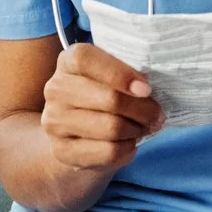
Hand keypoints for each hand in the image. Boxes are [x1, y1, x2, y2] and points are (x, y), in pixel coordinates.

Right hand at [39, 42, 163, 175]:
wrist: (76, 133)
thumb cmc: (102, 95)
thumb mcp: (111, 76)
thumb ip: (126, 74)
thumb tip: (148, 90)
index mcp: (68, 62)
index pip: (86, 59)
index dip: (119, 73)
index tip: (146, 89)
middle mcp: (56, 89)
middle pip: (108, 99)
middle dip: (142, 110)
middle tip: (157, 115)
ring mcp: (54, 121)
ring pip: (111, 128)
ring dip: (136, 130)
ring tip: (143, 128)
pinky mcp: (62, 150)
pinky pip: (108, 152)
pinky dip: (127, 148)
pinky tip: (128, 143)